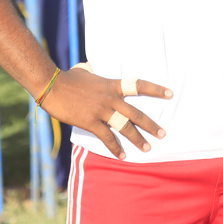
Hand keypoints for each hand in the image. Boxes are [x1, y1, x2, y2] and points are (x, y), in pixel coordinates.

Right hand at [39, 68, 171, 159]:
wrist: (52, 85)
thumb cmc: (68, 77)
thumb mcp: (87, 70)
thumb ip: (96, 72)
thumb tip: (93, 67)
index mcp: (112, 85)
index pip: (139, 86)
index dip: (156, 89)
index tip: (170, 94)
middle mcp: (110, 98)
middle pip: (136, 113)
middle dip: (151, 125)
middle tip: (163, 134)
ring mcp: (101, 111)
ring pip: (124, 127)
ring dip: (137, 139)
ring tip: (148, 148)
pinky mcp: (89, 122)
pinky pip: (106, 137)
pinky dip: (115, 148)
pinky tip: (123, 156)